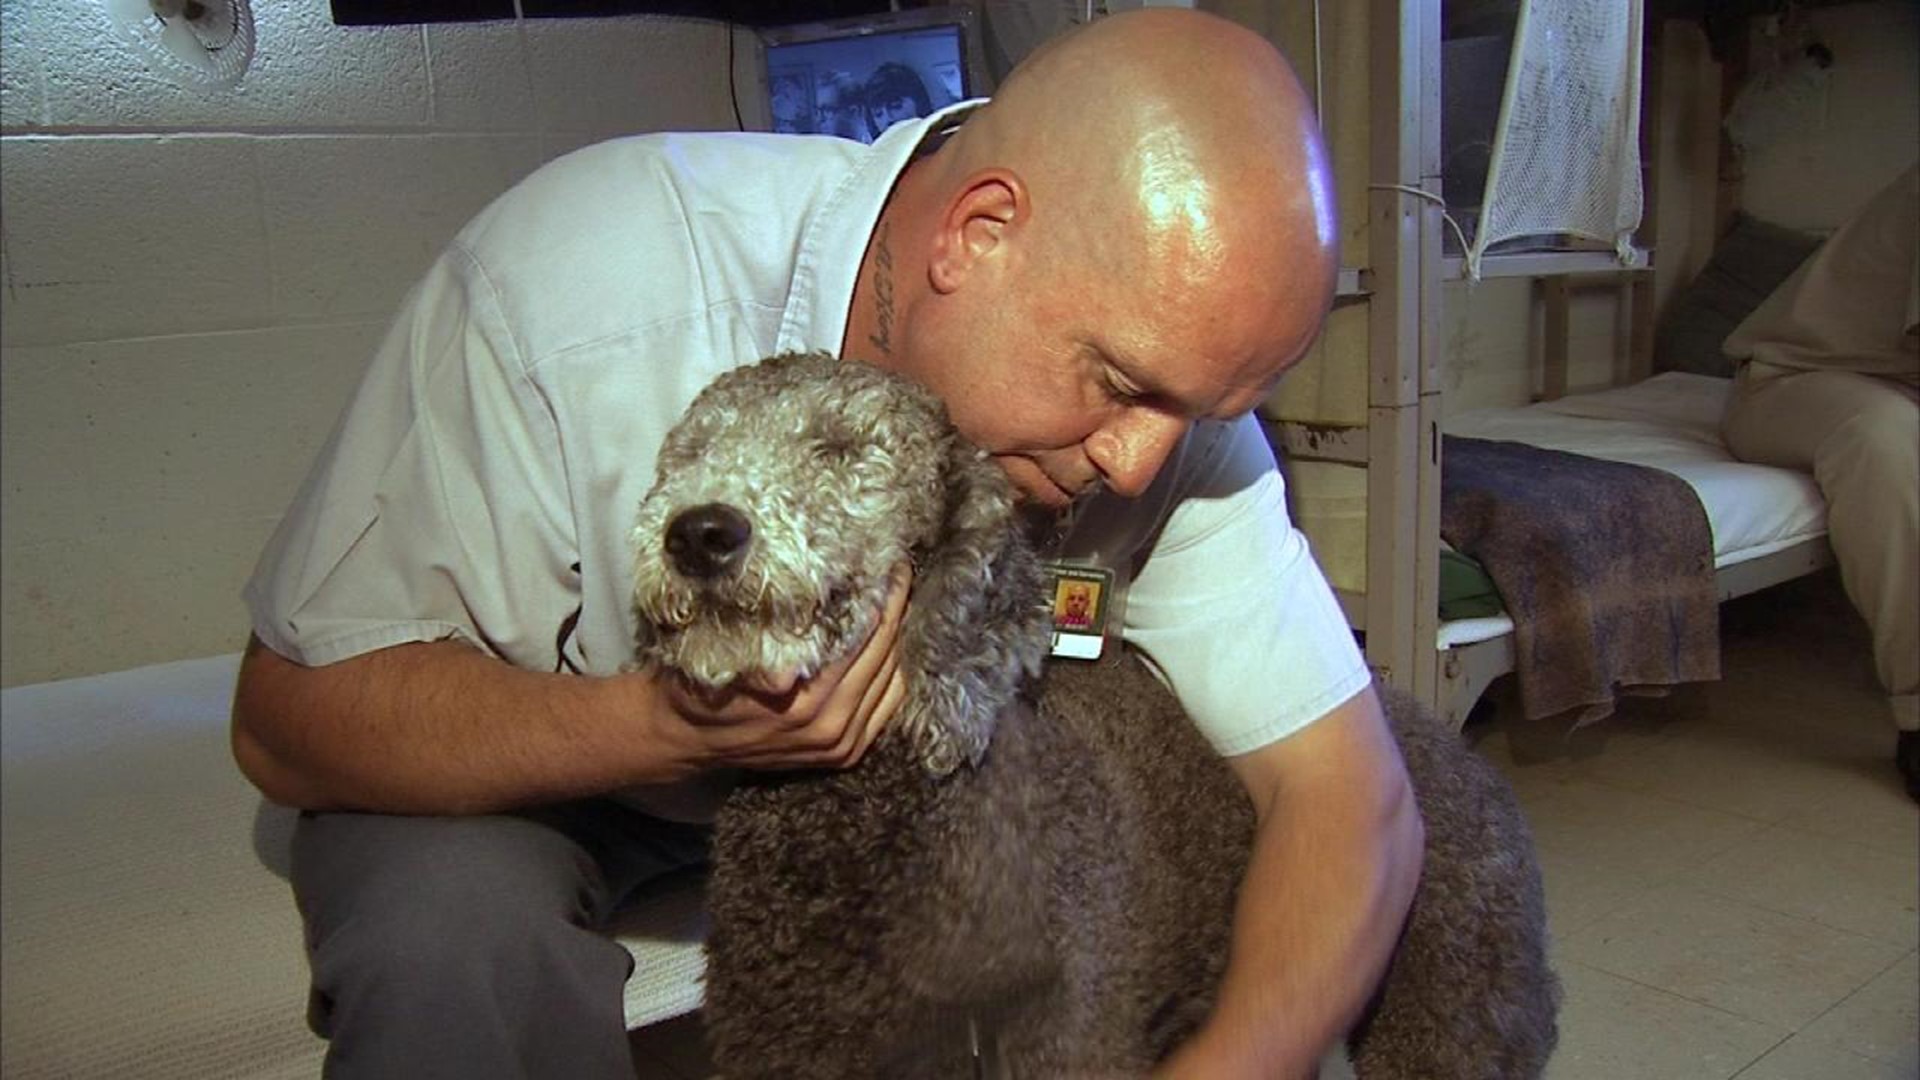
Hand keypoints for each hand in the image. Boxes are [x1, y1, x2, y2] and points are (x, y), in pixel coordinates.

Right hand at [659, 564, 910, 770]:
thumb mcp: (719, 654)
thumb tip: (800, 629)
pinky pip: (888, 702)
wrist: (686, 738)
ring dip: (897, 636)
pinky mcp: (845, 753)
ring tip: (895, 598)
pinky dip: (892, 670)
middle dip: (895, 606)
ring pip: (893, 677)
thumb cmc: (703, 682)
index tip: (886, 562)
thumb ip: (760, 644)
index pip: (862, 634)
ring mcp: (839, 743)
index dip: (879, 594)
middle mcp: (828, 725)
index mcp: (802, 702)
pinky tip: (886, 641)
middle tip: (898, 571)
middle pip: (885, 652)